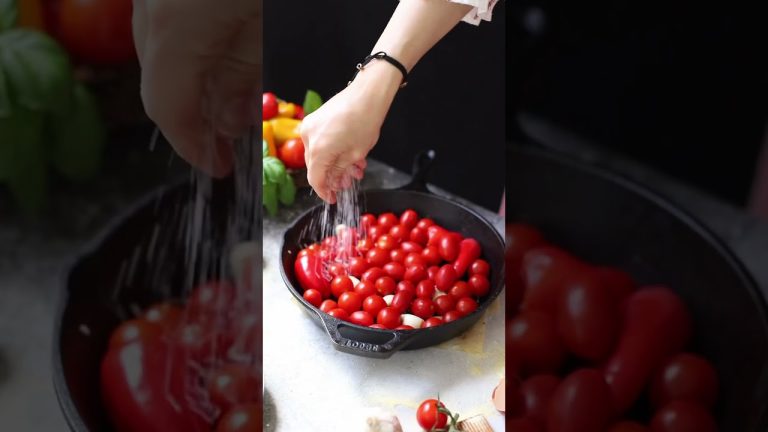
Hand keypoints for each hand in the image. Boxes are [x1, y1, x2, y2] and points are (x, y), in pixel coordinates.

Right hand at [132, 0, 260, 176]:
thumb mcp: (267, 23)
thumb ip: (244, 74)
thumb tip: (230, 122)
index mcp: (175, 26)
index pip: (168, 108)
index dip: (192, 146)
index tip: (219, 166)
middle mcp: (148, 7)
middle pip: (158, 80)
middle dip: (194, 116)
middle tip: (229, 141)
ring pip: (157, 50)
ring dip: (190, 81)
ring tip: (231, 100)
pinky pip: (162, 21)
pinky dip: (187, 46)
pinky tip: (219, 54)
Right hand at [301, 60, 400, 202]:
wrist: (367, 94)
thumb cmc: (365, 120)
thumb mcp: (355, 153)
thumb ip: (341, 170)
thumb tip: (335, 181)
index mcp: (318, 150)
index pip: (316, 179)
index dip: (325, 191)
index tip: (333, 198)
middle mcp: (308, 138)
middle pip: (316, 166)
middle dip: (333, 176)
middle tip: (348, 182)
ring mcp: (310, 127)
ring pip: (320, 153)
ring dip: (336, 163)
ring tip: (355, 168)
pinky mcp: (315, 119)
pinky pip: (321, 141)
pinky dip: (333, 150)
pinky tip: (349, 154)